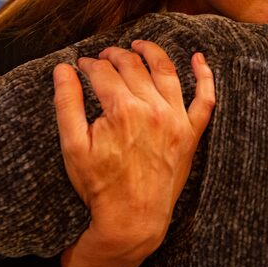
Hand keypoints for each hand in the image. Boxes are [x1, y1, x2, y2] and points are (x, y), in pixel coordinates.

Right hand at [54, 40, 214, 253]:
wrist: (132, 220)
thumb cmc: (99, 186)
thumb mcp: (72, 146)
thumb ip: (67, 103)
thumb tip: (62, 68)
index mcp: (121, 109)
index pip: (103, 71)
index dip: (88, 65)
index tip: (80, 66)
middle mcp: (152, 108)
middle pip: (132, 66)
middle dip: (114, 56)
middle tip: (103, 57)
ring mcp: (176, 120)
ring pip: (166, 72)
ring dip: (151, 52)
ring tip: (138, 45)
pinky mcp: (190, 134)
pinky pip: (205, 100)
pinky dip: (204, 76)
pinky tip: (198, 58)